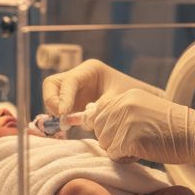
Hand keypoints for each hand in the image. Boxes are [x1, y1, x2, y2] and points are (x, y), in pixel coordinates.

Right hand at [42, 59, 163, 116]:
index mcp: (90, 70)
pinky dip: (62, 116)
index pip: (69, 81)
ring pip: (53, 96)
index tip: (64, 113)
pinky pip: (60, 108)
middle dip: (52, 100)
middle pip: (52, 84)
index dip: (64, 97)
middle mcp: (79, 77)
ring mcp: (75, 90)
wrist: (142, 102)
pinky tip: (70, 125)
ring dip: (55, 109)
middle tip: (61, 116)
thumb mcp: (118, 100)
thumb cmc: (132, 96)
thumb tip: (84, 119)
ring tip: (66, 122)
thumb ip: (100, 108)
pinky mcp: (74, 102)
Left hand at [86, 89, 194, 172]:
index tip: (115, 133)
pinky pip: (114, 155)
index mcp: (127, 96)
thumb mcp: (144, 110)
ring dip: (119, 150)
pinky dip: (126, 159)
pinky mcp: (130, 138)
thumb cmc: (172, 128)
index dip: (103, 126)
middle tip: (134, 141)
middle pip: (99, 128)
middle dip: (112, 139)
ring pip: (104, 143)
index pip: (98, 110)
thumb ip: (121, 112)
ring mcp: (126, 120)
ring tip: (140, 146)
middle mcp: (123, 104)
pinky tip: (142, 153)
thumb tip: (89, 116)